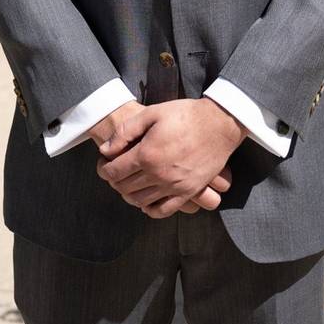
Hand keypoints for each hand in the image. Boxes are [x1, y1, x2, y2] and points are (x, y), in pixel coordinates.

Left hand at [95, 98, 247, 218]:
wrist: (220, 123)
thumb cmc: (186, 114)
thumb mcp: (152, 113)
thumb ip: (125, 131)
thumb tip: (105, 149)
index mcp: (146, 154)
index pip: (113, 172)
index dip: (103, 168)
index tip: (104, 162)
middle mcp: (158, 174)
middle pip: (124, 187)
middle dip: (114, 180)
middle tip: (115, 171)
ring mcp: (174, 185)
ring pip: (140, 201)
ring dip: (128, 194)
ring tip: (129, 183)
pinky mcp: (188, 191)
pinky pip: (163, 210)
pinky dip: (150, 209)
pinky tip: (146, 200)